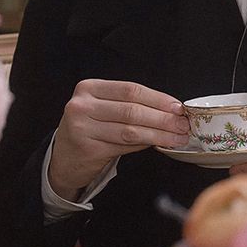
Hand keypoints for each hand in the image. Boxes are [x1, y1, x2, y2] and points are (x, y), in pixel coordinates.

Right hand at [49, 79, 189, 200]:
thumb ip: (131, 105)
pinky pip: (124, 145)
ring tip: (177, 137)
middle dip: (163, 118)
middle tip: (183, 125)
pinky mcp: (87, 149)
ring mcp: (81, 128)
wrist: (63, 158)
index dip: (158, 98)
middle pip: (132, 110)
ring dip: (159, 134)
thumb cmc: (90, 129)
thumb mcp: (103, 108)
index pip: (131, 90)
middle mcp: (82, 106)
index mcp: (89, 88)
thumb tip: (171, 111)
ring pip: (131, 130)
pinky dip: (145, 144)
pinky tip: (158, 144)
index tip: (178, 107)